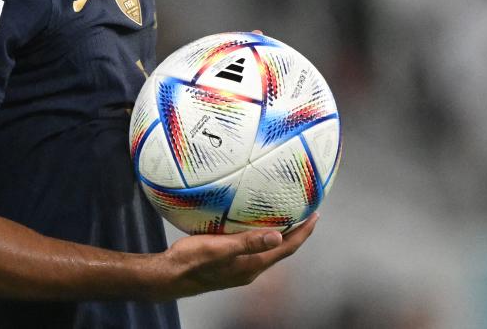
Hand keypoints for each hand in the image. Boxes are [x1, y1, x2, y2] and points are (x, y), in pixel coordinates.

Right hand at [155, 215, 317, 299]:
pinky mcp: (228, 263)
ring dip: (279, 232)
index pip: (287, 249)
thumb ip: (247, 243)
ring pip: (266, 248)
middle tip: (305, 211)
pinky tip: (248, 220)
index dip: (303, 233)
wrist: (171, 276)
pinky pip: (251, 246)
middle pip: (281, 249)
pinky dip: (259, 233)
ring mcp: (240, 267)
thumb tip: (278, 237)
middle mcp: (251, 268)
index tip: (316, 215)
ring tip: (284, 213)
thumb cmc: (193, 262)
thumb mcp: (220, 249)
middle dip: (296, 231)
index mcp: (253, 265)